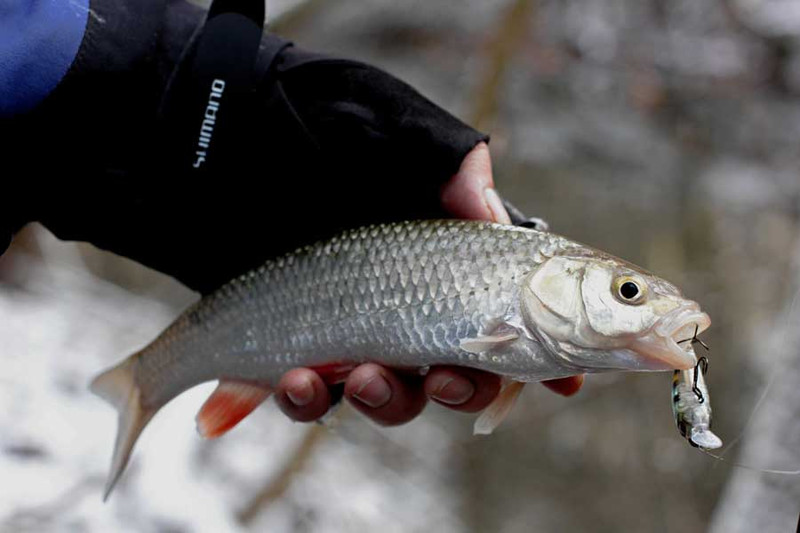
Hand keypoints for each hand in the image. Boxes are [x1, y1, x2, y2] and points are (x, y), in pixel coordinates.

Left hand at [275, 143, 584, 424]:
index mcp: (445, 257)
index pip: (509, 314)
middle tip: (448, 379)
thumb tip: (495, 216)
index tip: (565, 384)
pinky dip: (306, 401)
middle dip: (463, 389)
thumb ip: (457, 171)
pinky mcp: (295, 345)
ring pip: (390, 396)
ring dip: (386, 401)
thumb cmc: (323, 123)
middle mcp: (407, 298)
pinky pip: (312, 396)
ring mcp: (353, 327)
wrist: (223, 135)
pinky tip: (292, 380)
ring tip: (363, 376)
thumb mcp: (404, 134)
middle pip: (459, 371)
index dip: (542, 355)